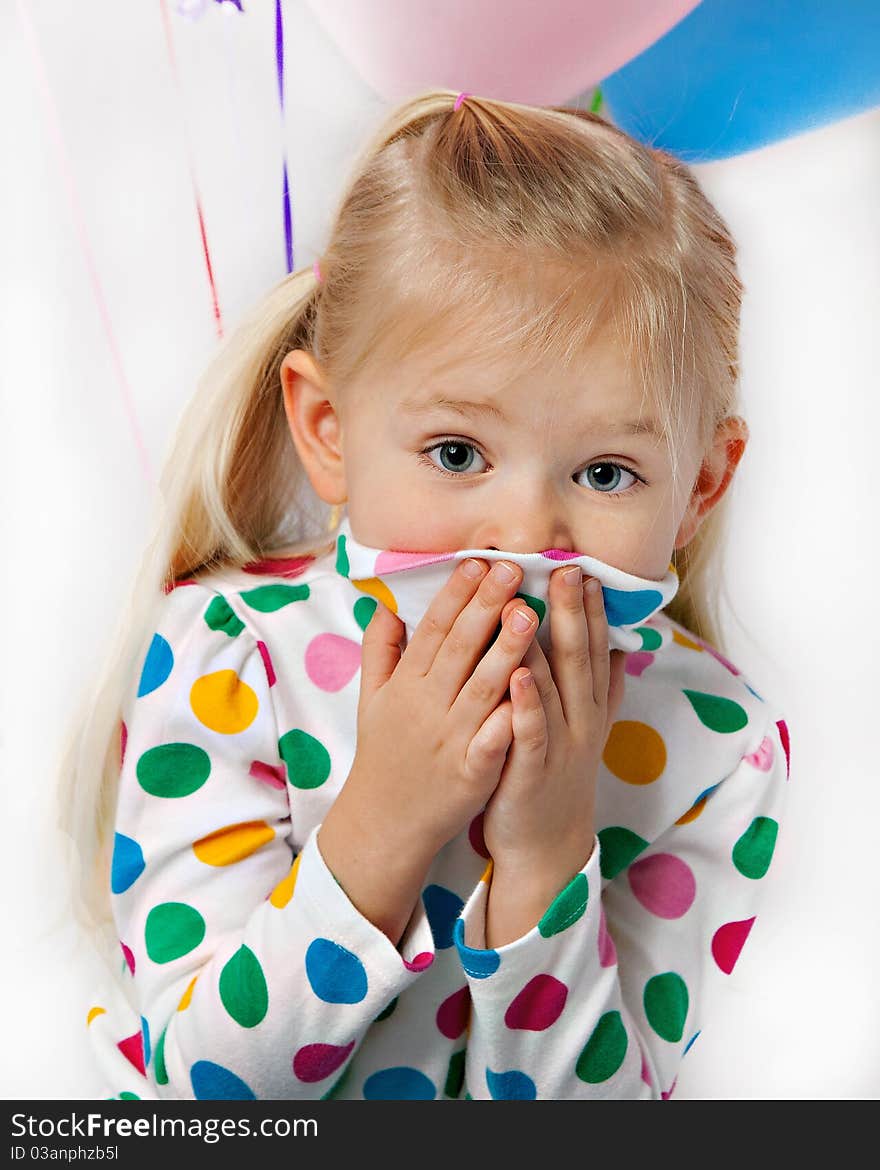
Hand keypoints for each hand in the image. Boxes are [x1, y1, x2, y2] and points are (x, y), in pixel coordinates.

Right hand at [317, 557, 539, 940]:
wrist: (385, 821)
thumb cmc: (385, 752)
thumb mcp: (371, 699)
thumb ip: (380, 651)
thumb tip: (388, 607)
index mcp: (407, 684)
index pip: (434, 629)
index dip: (457, 595)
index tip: (479, 562)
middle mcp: (427, 706)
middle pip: (459, 649)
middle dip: (486, 607)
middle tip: (513, 569)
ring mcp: (450, 739)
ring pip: (481, 687)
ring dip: (505, 650)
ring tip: (529, 614)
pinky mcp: (470, 772)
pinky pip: (492, 741)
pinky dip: (508, 718)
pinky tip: (531, 692)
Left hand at [481, 567, 625, 939]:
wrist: (545, 844)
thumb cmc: (552, 773)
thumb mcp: (583, 726)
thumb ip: (598, 686)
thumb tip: (621, 644)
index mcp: (588, 707)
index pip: (594, 648)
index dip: (591, 610)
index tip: (585, 569)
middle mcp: (580, 721)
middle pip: (579, 658)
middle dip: (573, 612)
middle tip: (567, 570)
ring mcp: (558, 745)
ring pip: (554, 688)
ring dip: (544, 646)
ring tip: (533, 604)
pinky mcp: (531, 769)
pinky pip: (528, 731)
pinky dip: (525, 703)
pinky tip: (516, 675)